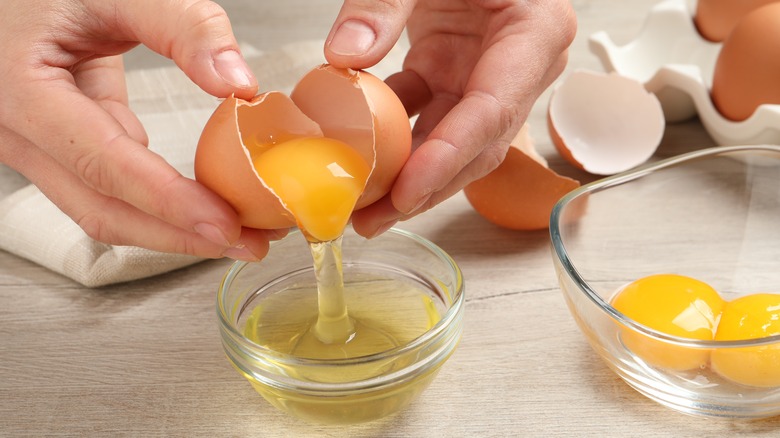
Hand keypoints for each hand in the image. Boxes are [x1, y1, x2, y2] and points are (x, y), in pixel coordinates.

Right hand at [0, 0, 281, 260]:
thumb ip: (183, 26)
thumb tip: (239, 84)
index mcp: (20, 89)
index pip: (102, 163)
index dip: (167, 201)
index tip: (224, 223)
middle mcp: (16, 130)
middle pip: (101, 208)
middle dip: (179, 234)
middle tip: (248, 243)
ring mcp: (33, 144)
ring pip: (103, 208)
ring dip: (171, 226)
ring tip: (238, 232)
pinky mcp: (58, 145)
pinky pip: (107, 185)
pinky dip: (158, 200)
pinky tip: (205, 203)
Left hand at [325, 0, 575, 236]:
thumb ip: (384, 2)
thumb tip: (343, 56)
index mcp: (535, 32)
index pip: (493, 108)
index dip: (450, 156)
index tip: (406, 191)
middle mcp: (519, 64)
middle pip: (476, 142)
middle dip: (425, 188)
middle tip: (372, 221)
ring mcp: (486, 74)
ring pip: (450, 141)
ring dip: (406, 175)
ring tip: (360, 209)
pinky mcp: (454, 74)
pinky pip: (424, 116)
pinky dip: (390, 139)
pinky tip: (356, 160)